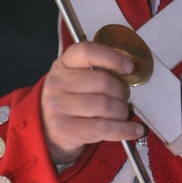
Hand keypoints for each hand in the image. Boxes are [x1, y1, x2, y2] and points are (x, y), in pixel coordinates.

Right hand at [41, 41, 144, 163]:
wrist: (46, 129)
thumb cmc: (70, 99)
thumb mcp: (75, 78)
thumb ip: (97, 71)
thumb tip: (130, 71)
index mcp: (62, 64)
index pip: (87, 52)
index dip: (112, 57)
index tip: (129, 67)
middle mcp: (57, 83)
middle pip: (103, 82)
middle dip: (121, 92)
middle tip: (123, 99)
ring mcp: (58, 107)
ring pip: (105, 106)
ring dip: (122, 112)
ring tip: (122, 114)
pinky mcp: (65, 129)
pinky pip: (104, 128)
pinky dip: (124, 129)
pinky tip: (134, 130)